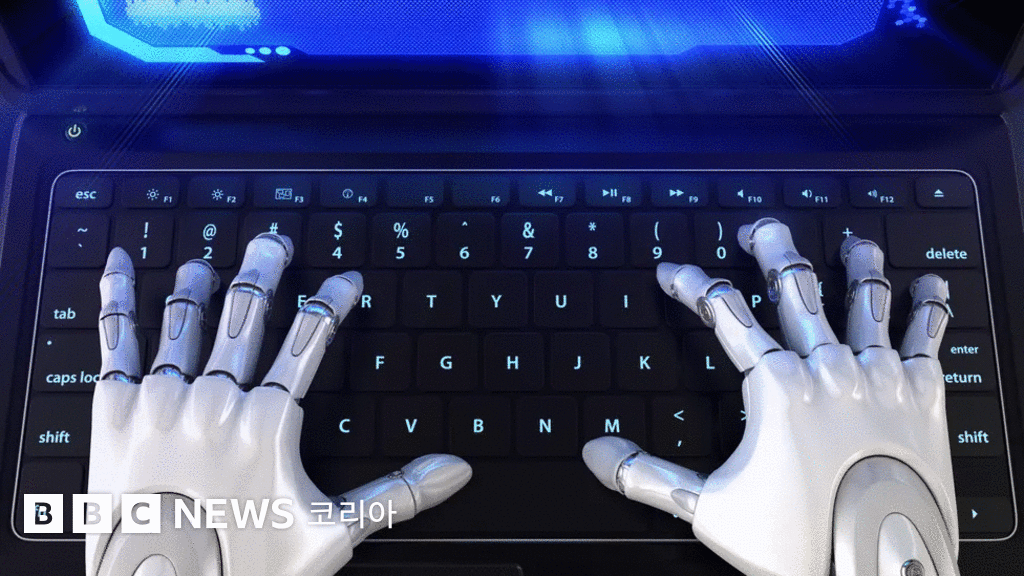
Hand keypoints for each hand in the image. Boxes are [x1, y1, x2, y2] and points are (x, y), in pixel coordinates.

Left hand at [89, 233, 471, 575]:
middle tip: (273, 243)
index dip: (333, 300)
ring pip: (187, 317)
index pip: (311, 336)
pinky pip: (115, 339)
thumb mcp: (332, 532)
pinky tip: (122, 264)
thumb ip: (398, 494)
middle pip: (247, 310)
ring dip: (201, 282)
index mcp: (268, 420)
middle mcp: (216, 399)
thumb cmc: (247, 568)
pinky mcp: (115, 413)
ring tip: (208, 264)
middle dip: (265, 268)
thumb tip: (454, 470)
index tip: (346, 281)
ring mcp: (162, 401)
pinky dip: (119, 296)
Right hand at [583, 219, 957, 575]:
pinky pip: (927, 334)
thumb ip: (647, 475)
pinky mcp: (921, 395)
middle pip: (793, 284)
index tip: (673, 273)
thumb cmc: (800, 542)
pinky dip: (927, 303)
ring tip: (851, 242)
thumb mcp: (710, 508)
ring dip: (854, 262)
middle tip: (758, 230)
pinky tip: (929, 283)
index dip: (690, 284)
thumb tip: (598, 453)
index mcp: (774, 385)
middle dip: (770, 248)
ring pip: (863, 296)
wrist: (880, 574)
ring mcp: (878, 375)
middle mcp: (826, 367)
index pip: (722, 312)